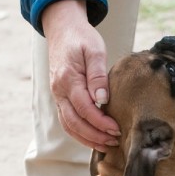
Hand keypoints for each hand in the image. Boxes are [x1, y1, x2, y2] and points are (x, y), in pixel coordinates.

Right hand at [41, 0, 120, 150]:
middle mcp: (59, 91)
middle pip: (75, 123)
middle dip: (95, 136)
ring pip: (69, 126)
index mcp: (68, 79)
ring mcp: (57, 96)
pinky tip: (95, 138)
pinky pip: (68, 121)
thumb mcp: (94, 49)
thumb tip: (102, 99)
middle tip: (115, 141)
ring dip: (87, 139)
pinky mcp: (60, 98)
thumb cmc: (81, 38)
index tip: (117, 129)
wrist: (63, 29)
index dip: (101, 123)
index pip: (85, 109)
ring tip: (107, 145)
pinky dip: (80, 133)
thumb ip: (98, 75)